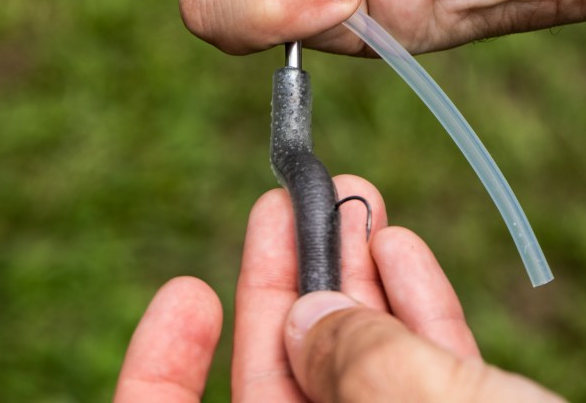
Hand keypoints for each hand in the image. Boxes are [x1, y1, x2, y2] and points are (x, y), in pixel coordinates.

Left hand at [113, 176, 564, 401]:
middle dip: (290, 290)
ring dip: (360, 287)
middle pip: (282, 393)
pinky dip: (417, 320)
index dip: (159, 378)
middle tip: (292, 202)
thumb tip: (310, 320)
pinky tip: (405, 253)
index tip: (188, 291)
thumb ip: (353, 373)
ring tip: (358, 202)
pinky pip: (426, 390)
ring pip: (362, 383)